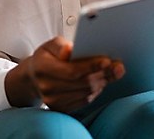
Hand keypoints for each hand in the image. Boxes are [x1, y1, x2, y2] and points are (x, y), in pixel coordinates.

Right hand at [5, 37, 124, 112]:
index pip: (72, 70)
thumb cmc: (47, 57)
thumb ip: (61, 45)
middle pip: (83, 83)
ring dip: (102, 82)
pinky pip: (84, 101)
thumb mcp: (51, 44)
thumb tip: (70, 50)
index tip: (108, 61)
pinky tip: (100, 81)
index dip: (92, 66)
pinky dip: (96, 91)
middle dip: (103, 74)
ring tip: (112, 72)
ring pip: (86, 93)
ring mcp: (53, 100)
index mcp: (43, 67)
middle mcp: (47, 87)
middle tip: (118, 67)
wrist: (35, 76)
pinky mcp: (61, 108)